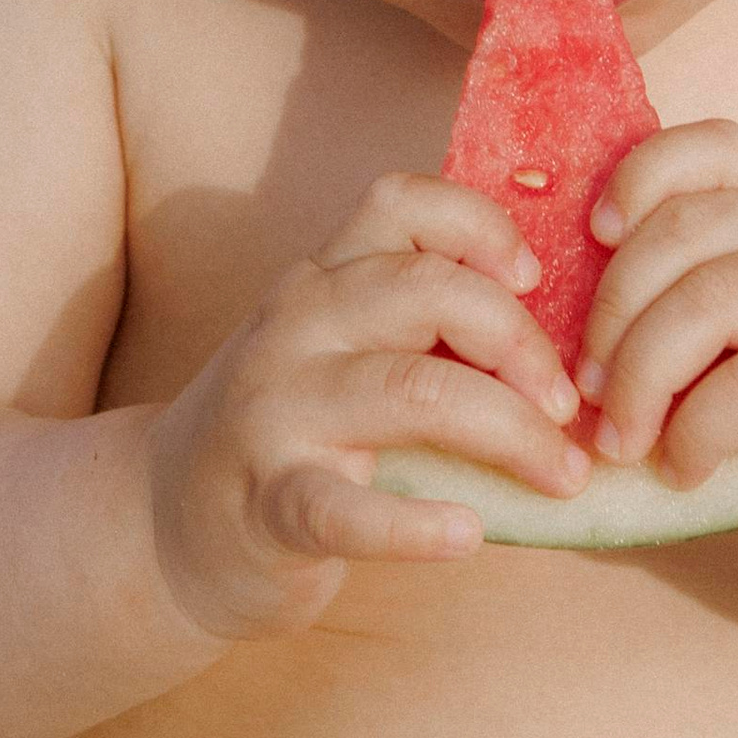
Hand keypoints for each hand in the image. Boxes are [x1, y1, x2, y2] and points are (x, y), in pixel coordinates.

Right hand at [145, 175, 591, 640]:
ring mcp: (276, 412)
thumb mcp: (339, 348)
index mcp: (321, 280)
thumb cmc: (293, 432)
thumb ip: (421, 324)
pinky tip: (467, 534)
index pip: (399, 203)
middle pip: (428, 291)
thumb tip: (571, 334)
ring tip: (563, 476)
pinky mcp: (268, 503)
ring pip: (412, 389)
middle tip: (571, 406)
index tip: (535, 280)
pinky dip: (414, 526)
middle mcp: (294, 327)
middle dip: (522, 344)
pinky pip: (347, 510)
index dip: (482, 225)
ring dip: (510, 431)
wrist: (167, 524)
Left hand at [580, 122, 737, 594]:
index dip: (640, 175)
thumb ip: (680, 315)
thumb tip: (549, 322)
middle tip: (585, 393)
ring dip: (643, 378)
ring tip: (622, 442)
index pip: (713, 147)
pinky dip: (696, 433)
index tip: (592, 237)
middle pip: (683, 230)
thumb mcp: (736, 358)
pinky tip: (684, 471)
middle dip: (611, 314)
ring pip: (709, 300)